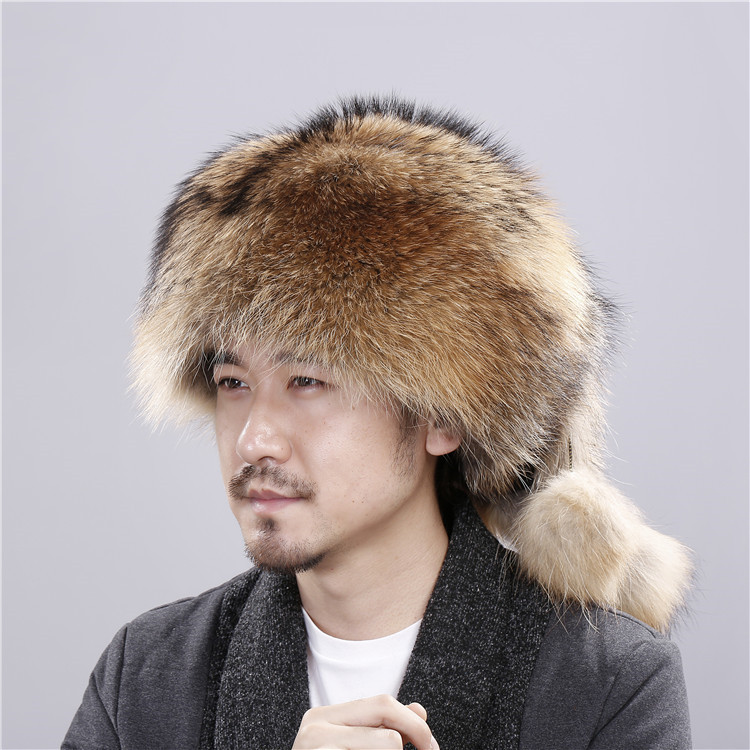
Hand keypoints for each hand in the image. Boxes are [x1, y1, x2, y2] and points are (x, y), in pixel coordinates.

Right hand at [292, 694, 438, 748]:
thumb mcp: (354, 746)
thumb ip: (382, 729)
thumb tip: (419, 711)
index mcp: (323, 717)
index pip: (383, 704)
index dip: (413, 722)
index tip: (429, 746)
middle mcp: (315, 727)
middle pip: (386, 716)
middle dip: (416, 733)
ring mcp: (317, 747)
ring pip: (388, 743)